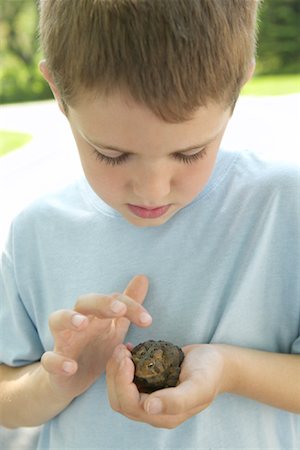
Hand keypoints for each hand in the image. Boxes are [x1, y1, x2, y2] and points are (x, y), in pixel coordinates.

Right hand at [41, 275, 151, 400]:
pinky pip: (49, 359)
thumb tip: (143, 277)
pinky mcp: (53, 363)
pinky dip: (57, 362)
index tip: (148, 321)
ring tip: (82, 324)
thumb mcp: (115, 326)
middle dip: (101, 302)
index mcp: (96, 313)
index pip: (113, 299)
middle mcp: (77, 321)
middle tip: (120, 309)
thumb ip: (128, 305)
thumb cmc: (95, 347)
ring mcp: (63, 340)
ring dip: (69, 318)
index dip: (131, 306)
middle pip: (84, 301)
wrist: (70, 380)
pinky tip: (71, 367)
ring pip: (57, 319)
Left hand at [106, 343, 227, 428]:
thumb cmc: (210, 372)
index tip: (126, 357)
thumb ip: (177, 400)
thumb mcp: (199, 384)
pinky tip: (129, 349)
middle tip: (121, 350)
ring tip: (122, 348)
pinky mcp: (148, 386)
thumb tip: (149, 408)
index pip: (130, 404)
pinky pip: (127, 381)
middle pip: (120, 401)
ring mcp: (150, 399)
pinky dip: (122, 366)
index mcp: (165, 416)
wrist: (217, 363)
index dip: (122, 382)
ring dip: (116, 371)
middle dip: (115, 375)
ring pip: (120, 392)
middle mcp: (154, 412)